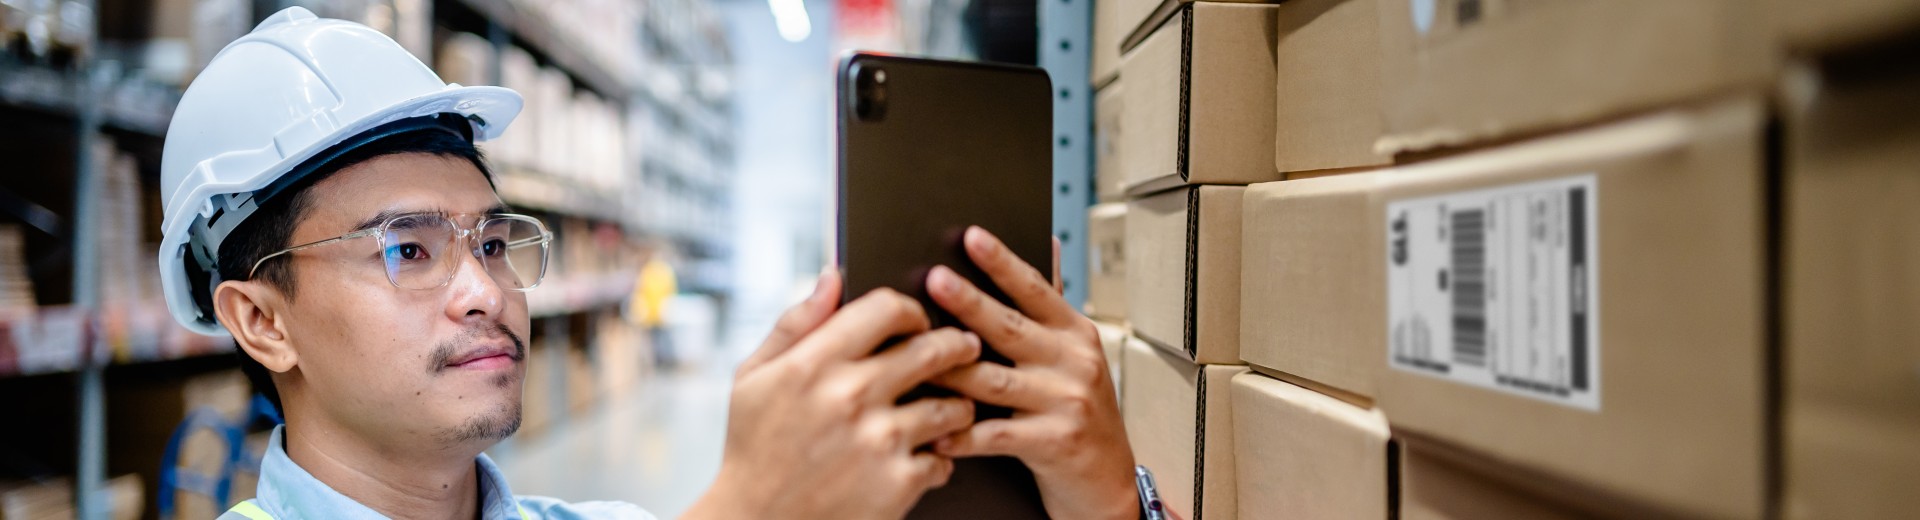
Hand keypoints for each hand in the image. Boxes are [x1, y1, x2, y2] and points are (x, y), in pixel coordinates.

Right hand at [684, 270, 982, 519]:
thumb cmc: (753, 448)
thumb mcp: (752, 379)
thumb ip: (795, 324)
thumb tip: (832, 275)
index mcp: (812, 363)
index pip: (887, 308)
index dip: (910, 310)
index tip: (915, 323)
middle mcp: (850, 396)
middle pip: (933, 349)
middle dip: (955, 346)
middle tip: (962, 350)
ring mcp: (879, 441)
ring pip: (952, 405)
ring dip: (957, 405)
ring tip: (949, 409)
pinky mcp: (897, 484)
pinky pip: (945, 458)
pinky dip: (941, 458)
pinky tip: (926, 456)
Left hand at [927, 227, 1137, 519]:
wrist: (1108, 480)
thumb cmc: (1081, 413)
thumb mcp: (1075, 354)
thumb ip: (1053, 306)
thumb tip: (1049, 244)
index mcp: (1074, 334)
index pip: (1035, 290)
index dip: (1003, 263)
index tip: (973, 237)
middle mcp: (1073, 363)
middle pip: (1011, 328)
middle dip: (970, 303)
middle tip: (935, 280)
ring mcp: (1066, 403)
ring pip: (997, 381)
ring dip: (954, 370)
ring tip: (916, 357)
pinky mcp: (1055, 443)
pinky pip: (999, 435)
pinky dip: (964, 434)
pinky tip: (937, 432)